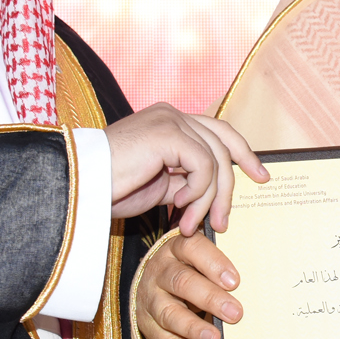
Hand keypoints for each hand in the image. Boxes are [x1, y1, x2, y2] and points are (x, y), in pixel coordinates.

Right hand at [104, 104, 267, 234]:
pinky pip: (203, 165)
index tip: (261, 176)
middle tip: (226, 220)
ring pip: (214, 159)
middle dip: (233, 183)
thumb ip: (185, 181)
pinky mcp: (167, 133)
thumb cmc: (110, 188)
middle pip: (223, 143)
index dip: (243, 153)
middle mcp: (172, 114)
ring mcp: (170, 120)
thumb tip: (213, 196)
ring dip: (208, 199)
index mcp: (170, 121)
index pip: (218, 131)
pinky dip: (197, 191)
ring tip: (191, 224)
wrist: (79, 186)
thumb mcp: (158, 185)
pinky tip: (176, 206)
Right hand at [136, 233, 240, 338]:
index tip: (234, 281)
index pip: (192, 248)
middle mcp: (160, 271)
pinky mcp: (147, 324)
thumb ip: (220, 259)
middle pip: (181, 282)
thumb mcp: (200, 256)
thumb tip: (249, 272)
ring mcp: (151, 299)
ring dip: (194, 328)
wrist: (152, 284)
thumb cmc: (188, 269)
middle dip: (210, 298)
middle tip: (235, 313)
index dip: (213, 263)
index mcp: (176, 249)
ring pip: (169, 314)